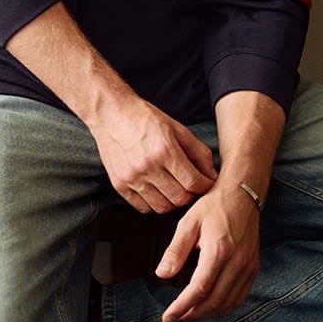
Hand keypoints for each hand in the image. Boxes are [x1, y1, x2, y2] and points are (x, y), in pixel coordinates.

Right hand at [89, 97, 216, 213]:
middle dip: (190, 195)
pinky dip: (154, 204)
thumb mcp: (177, 129)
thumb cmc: (144, 119)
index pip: (193, 183)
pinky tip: (157, 191)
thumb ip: (198, 152)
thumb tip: (211, 174)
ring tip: (174, 189)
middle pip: (179, 199)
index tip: (206, 183)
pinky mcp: (119, 185)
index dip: (205, 186)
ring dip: (173, 202)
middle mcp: (147, 167)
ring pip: (162, 207)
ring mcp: (132, 178)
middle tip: (191, 187)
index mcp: (165, 151)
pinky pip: (143, 207)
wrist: (111, 114)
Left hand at [156, 182, 260, 321]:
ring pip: (228, 304)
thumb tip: (161, 275)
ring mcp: (248, 267)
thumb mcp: (188, 222)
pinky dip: (224, 308)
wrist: (242, 195)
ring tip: (189, 314)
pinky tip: (210, 307)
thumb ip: (175, 250)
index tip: (168, 316)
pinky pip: (240, 297)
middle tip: (175, 317)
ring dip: (208, 315)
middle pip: (214, 301)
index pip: (199, 289)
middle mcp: (237, 262)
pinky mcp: (253, 268)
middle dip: (192, 314)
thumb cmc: (213, 206)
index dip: (182, 307)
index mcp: (219, 251)